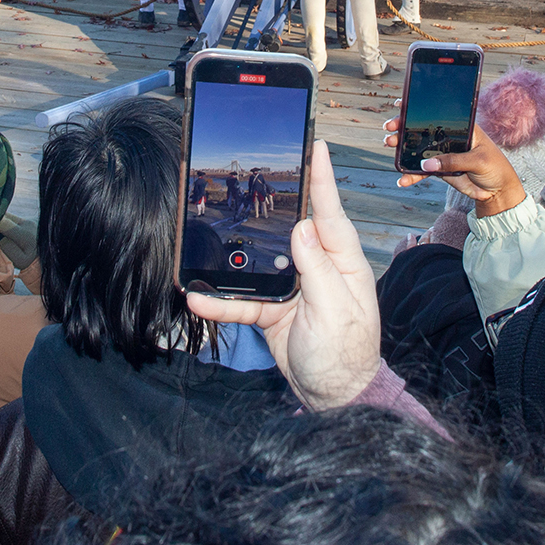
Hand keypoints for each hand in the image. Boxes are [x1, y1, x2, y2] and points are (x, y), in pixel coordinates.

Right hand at [185, 142, 380, 410]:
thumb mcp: (337, 313)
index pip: (331, 214)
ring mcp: (293, 288)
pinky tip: (197, 295)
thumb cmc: (347, 356)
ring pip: (258, 260)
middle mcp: (319, 269)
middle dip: (272, 201)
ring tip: (208, 232)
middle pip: (290, 227)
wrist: (334, 397)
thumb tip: (305, 228)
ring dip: (232, 254)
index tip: (316, 147)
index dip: (322, 180)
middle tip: (255, 170)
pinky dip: (219, 298)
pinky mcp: (272, 309)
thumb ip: (320, 271)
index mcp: (344, 264)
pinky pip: (241, 299)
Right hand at [384, 121, 526, 216]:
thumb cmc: (495, 167)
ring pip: (418, 149)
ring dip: (402, 148)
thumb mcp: (479, 160)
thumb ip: (454, 161)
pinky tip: (402, 180)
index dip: (419, 107)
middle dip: (404, 127)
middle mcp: (449, 137)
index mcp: (462, 127)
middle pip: (423, 129)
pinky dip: (411, 176)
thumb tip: (427, 164)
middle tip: (390, 128)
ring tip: (390, 146)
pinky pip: (422, 172)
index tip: (401, 103)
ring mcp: (443, 154)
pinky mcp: (440, 170)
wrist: (497, 190)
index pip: (438, 113)